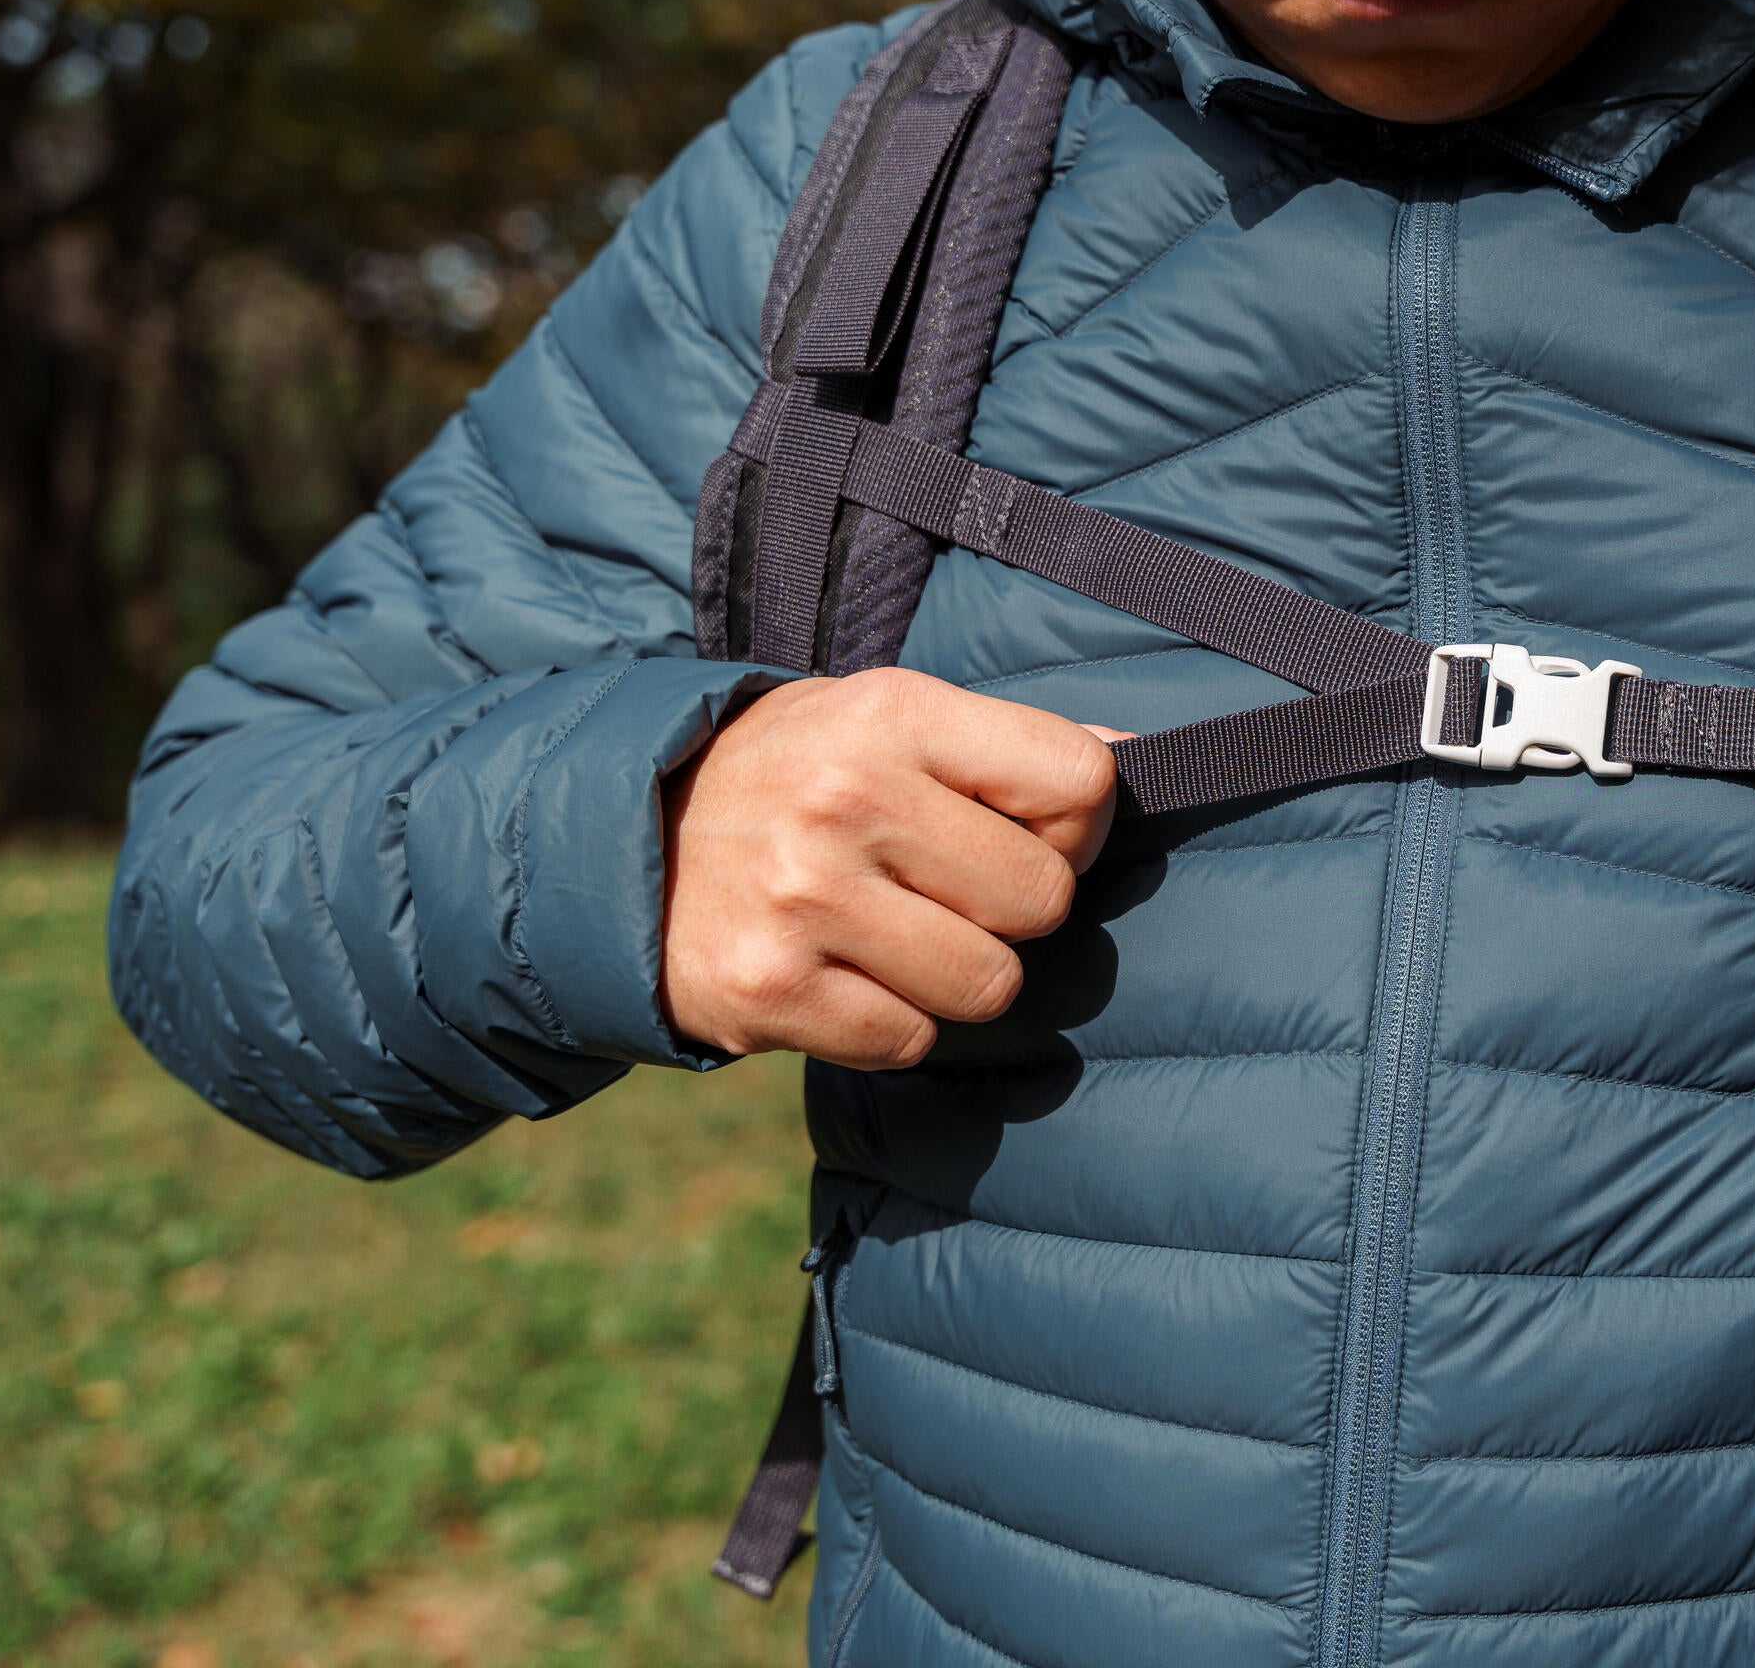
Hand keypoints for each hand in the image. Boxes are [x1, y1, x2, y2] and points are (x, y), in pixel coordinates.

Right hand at [660, 668, 1119, 1068]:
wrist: (616, 842)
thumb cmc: (789, 775)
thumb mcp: (884, 718)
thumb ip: (1007, 745)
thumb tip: (1138, 753)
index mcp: (891, 713)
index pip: (1078, 780)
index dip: (1079, 822)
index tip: (1032, 830)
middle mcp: (846, 799)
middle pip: (1043, 898)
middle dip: (1011, 908)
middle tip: (943, 887)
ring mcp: (803, 900)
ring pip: (988, 983)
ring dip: (954, 974)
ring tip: (890, 932)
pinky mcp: (768, 992)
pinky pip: (908, 1040)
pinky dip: (890, 1023)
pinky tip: (840, 975)